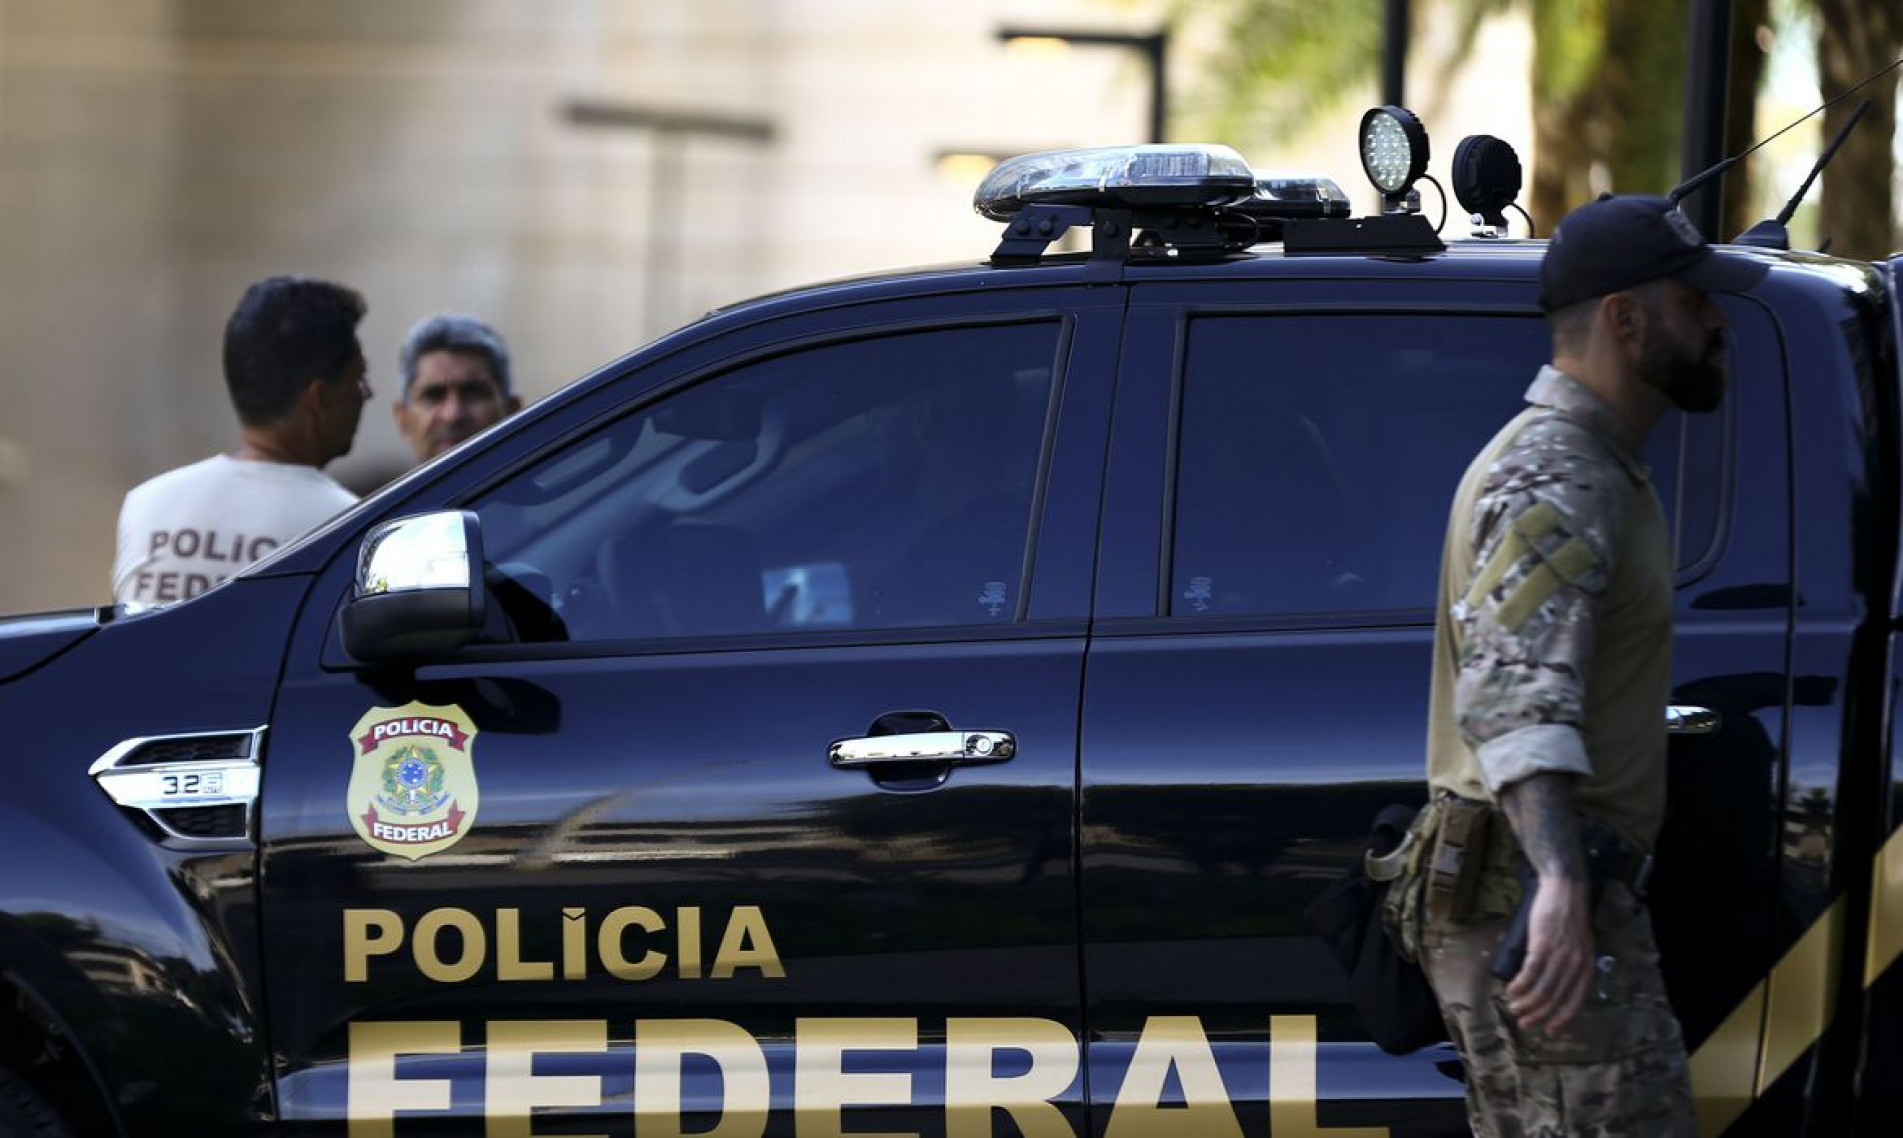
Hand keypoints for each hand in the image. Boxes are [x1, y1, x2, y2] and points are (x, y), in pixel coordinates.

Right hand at [1504, 876, 1592, 1033]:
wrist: (1564, 890)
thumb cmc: (1568, 916)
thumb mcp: (1579, 944)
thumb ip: (1572, 964)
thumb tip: (1555, 984)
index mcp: (1587, 967)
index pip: (1576, 1001)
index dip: (1562, 1018)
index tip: (1548, 1030)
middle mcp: (1576, 965)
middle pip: (1556, 999)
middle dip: (1538, 1014)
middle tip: (1523, 1022)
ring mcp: (1560, 956)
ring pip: (1541, 989)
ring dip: (1525, 1003)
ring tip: (1513, 1007)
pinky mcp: (1543, 945)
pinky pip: (1529, 973)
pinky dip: (1519, 985)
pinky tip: (1511, 990)